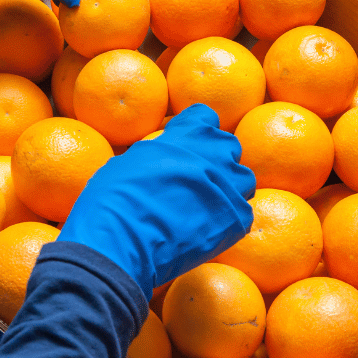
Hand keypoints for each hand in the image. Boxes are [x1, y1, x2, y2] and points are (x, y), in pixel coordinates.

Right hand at [57, 104, 255, 302]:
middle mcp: (215, 153)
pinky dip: (228, 219)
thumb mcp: (127, 161)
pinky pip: (242, 212)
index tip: (183, 147)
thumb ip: (154, 154)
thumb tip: (156, 160)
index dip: (194, 131)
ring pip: (243, 179)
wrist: (121, 241)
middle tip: (194, 179)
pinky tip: (207, 230)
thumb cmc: (113, 198)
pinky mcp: (237, 218)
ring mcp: (230, 186)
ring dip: (228, 187)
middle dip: (214, 158)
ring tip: (205, 205)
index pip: (204, 116)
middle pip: (227, 145)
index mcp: (188, 133)